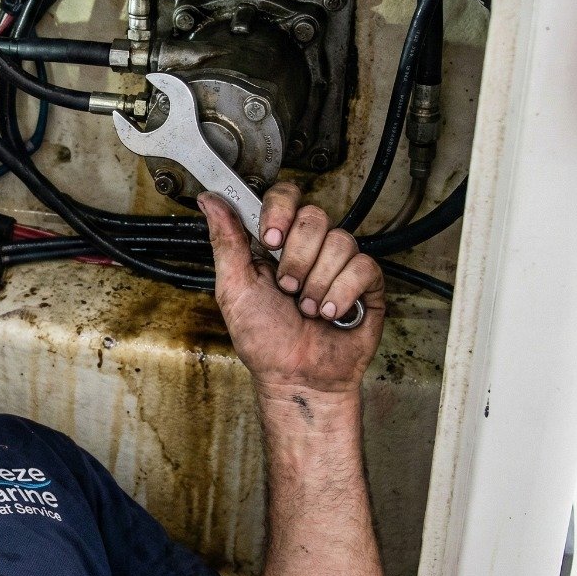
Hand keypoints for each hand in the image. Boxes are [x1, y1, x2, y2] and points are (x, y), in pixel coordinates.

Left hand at [199, 183, 383, 395]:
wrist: (297, 378)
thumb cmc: (264, 341)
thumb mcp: (234, 289)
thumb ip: (226, 241)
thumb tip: (211, 201)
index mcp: (273, 245)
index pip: (285, 197)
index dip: (280, 210)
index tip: (271, 238)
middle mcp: (307, 249)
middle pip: (314, 216)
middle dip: (297, 259)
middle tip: (286, 288)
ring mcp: (337, 265)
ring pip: (340, 241)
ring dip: (317, 283)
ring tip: (306, 308)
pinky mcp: (365, 283)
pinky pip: (362, 266)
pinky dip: (341, 294)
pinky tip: (329, 313)